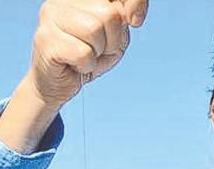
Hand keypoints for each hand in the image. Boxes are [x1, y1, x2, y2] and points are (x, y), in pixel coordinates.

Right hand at [27, 0, 148, 107]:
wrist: (57, 85)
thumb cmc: (86, 58)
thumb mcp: (114, 37)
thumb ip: (123, 19)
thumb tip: (131, 14)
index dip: (136, 3)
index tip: (136, 21)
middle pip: (109, 14)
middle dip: (113, 40)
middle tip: (98, 50)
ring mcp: (51, 16)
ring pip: (94, 30)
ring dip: (98, 53)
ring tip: (86, 57)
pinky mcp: (46, 40)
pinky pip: (83, 53)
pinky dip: (87, 66)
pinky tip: (76, 66)